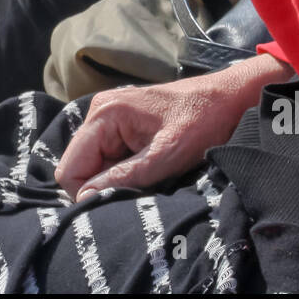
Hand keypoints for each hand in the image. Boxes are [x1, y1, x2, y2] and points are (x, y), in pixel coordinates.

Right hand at [56, 55, 293, 200]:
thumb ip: (125, 177)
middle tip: (141, 189)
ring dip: (117, 178)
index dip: (88, 192)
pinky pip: (110, 157)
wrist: (229, 98)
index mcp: (105, 114)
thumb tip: (86, 198)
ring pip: (95, 164)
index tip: (120, 201)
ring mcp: (110, 117)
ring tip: (150, 176)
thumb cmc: (203, 120)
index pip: (69, 168)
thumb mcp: (167, 155)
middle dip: (103, 185)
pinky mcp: (121, 124)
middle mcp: (99, 112)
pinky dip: (126, 170)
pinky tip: (151, 168)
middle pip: (79, 166)